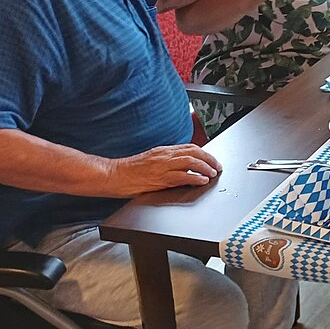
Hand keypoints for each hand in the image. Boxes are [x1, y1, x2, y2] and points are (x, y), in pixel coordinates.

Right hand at [101, 145, 221, 196]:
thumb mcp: (150, 160)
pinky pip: (181, 176)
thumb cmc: (128, 171)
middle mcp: (164, 156)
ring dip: (205, 167)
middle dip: (209, 159)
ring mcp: (162, 166)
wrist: (111, 175)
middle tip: (218, 166)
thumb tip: (183, 167)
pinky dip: (195, 178)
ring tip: (213, 173)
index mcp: (163, 151)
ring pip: (190, 161)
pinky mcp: (159, 179)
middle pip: (194, 152)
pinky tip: (202, 181)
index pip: (189, 147)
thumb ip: (166, 161)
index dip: (204, 153)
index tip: (212, 160)